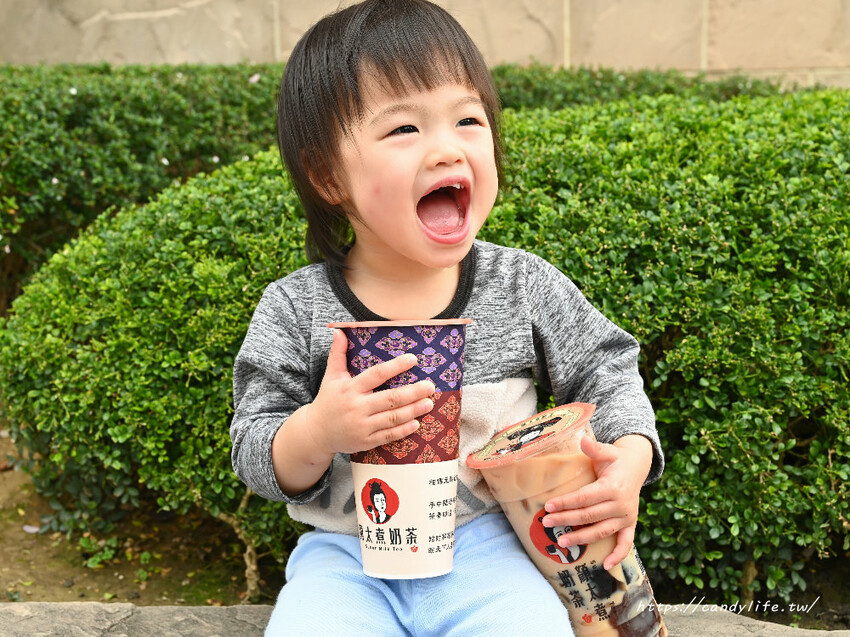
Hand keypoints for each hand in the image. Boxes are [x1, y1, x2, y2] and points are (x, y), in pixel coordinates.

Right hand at [307, 329, 435, 455]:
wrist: (317, 432)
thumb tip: (339, 331)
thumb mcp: (331, 377)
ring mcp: (362, 426)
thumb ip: (337, 354)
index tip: (413, 359)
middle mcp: (356, 407)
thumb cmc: (328, 400)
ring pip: (392, 418)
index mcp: (350, 389)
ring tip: (429, 403)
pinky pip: (388, 436)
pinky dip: (403, 430)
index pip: (376, 375)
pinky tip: (417, 423)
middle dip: (412, 392)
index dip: (395, 367)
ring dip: (413, 411)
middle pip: (390, 399)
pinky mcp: (366, 442)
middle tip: (430, 386)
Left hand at [542, 434, 651, 569]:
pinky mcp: (630, 524)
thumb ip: (595, 448)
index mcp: (612, 486)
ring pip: (601, 531)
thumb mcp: (607, 450)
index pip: (584, 498)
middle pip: (589, 516)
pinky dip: (618, 555)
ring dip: (581, 538)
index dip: (566, 503)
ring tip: (562, 542)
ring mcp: (626, 516)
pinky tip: (605, 565)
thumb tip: (582, 439)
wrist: (637, 466)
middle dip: (566, 520)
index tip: (548, 506)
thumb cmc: (616, 459)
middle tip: (546, 523)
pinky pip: (626, 543)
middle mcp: (620, 504)